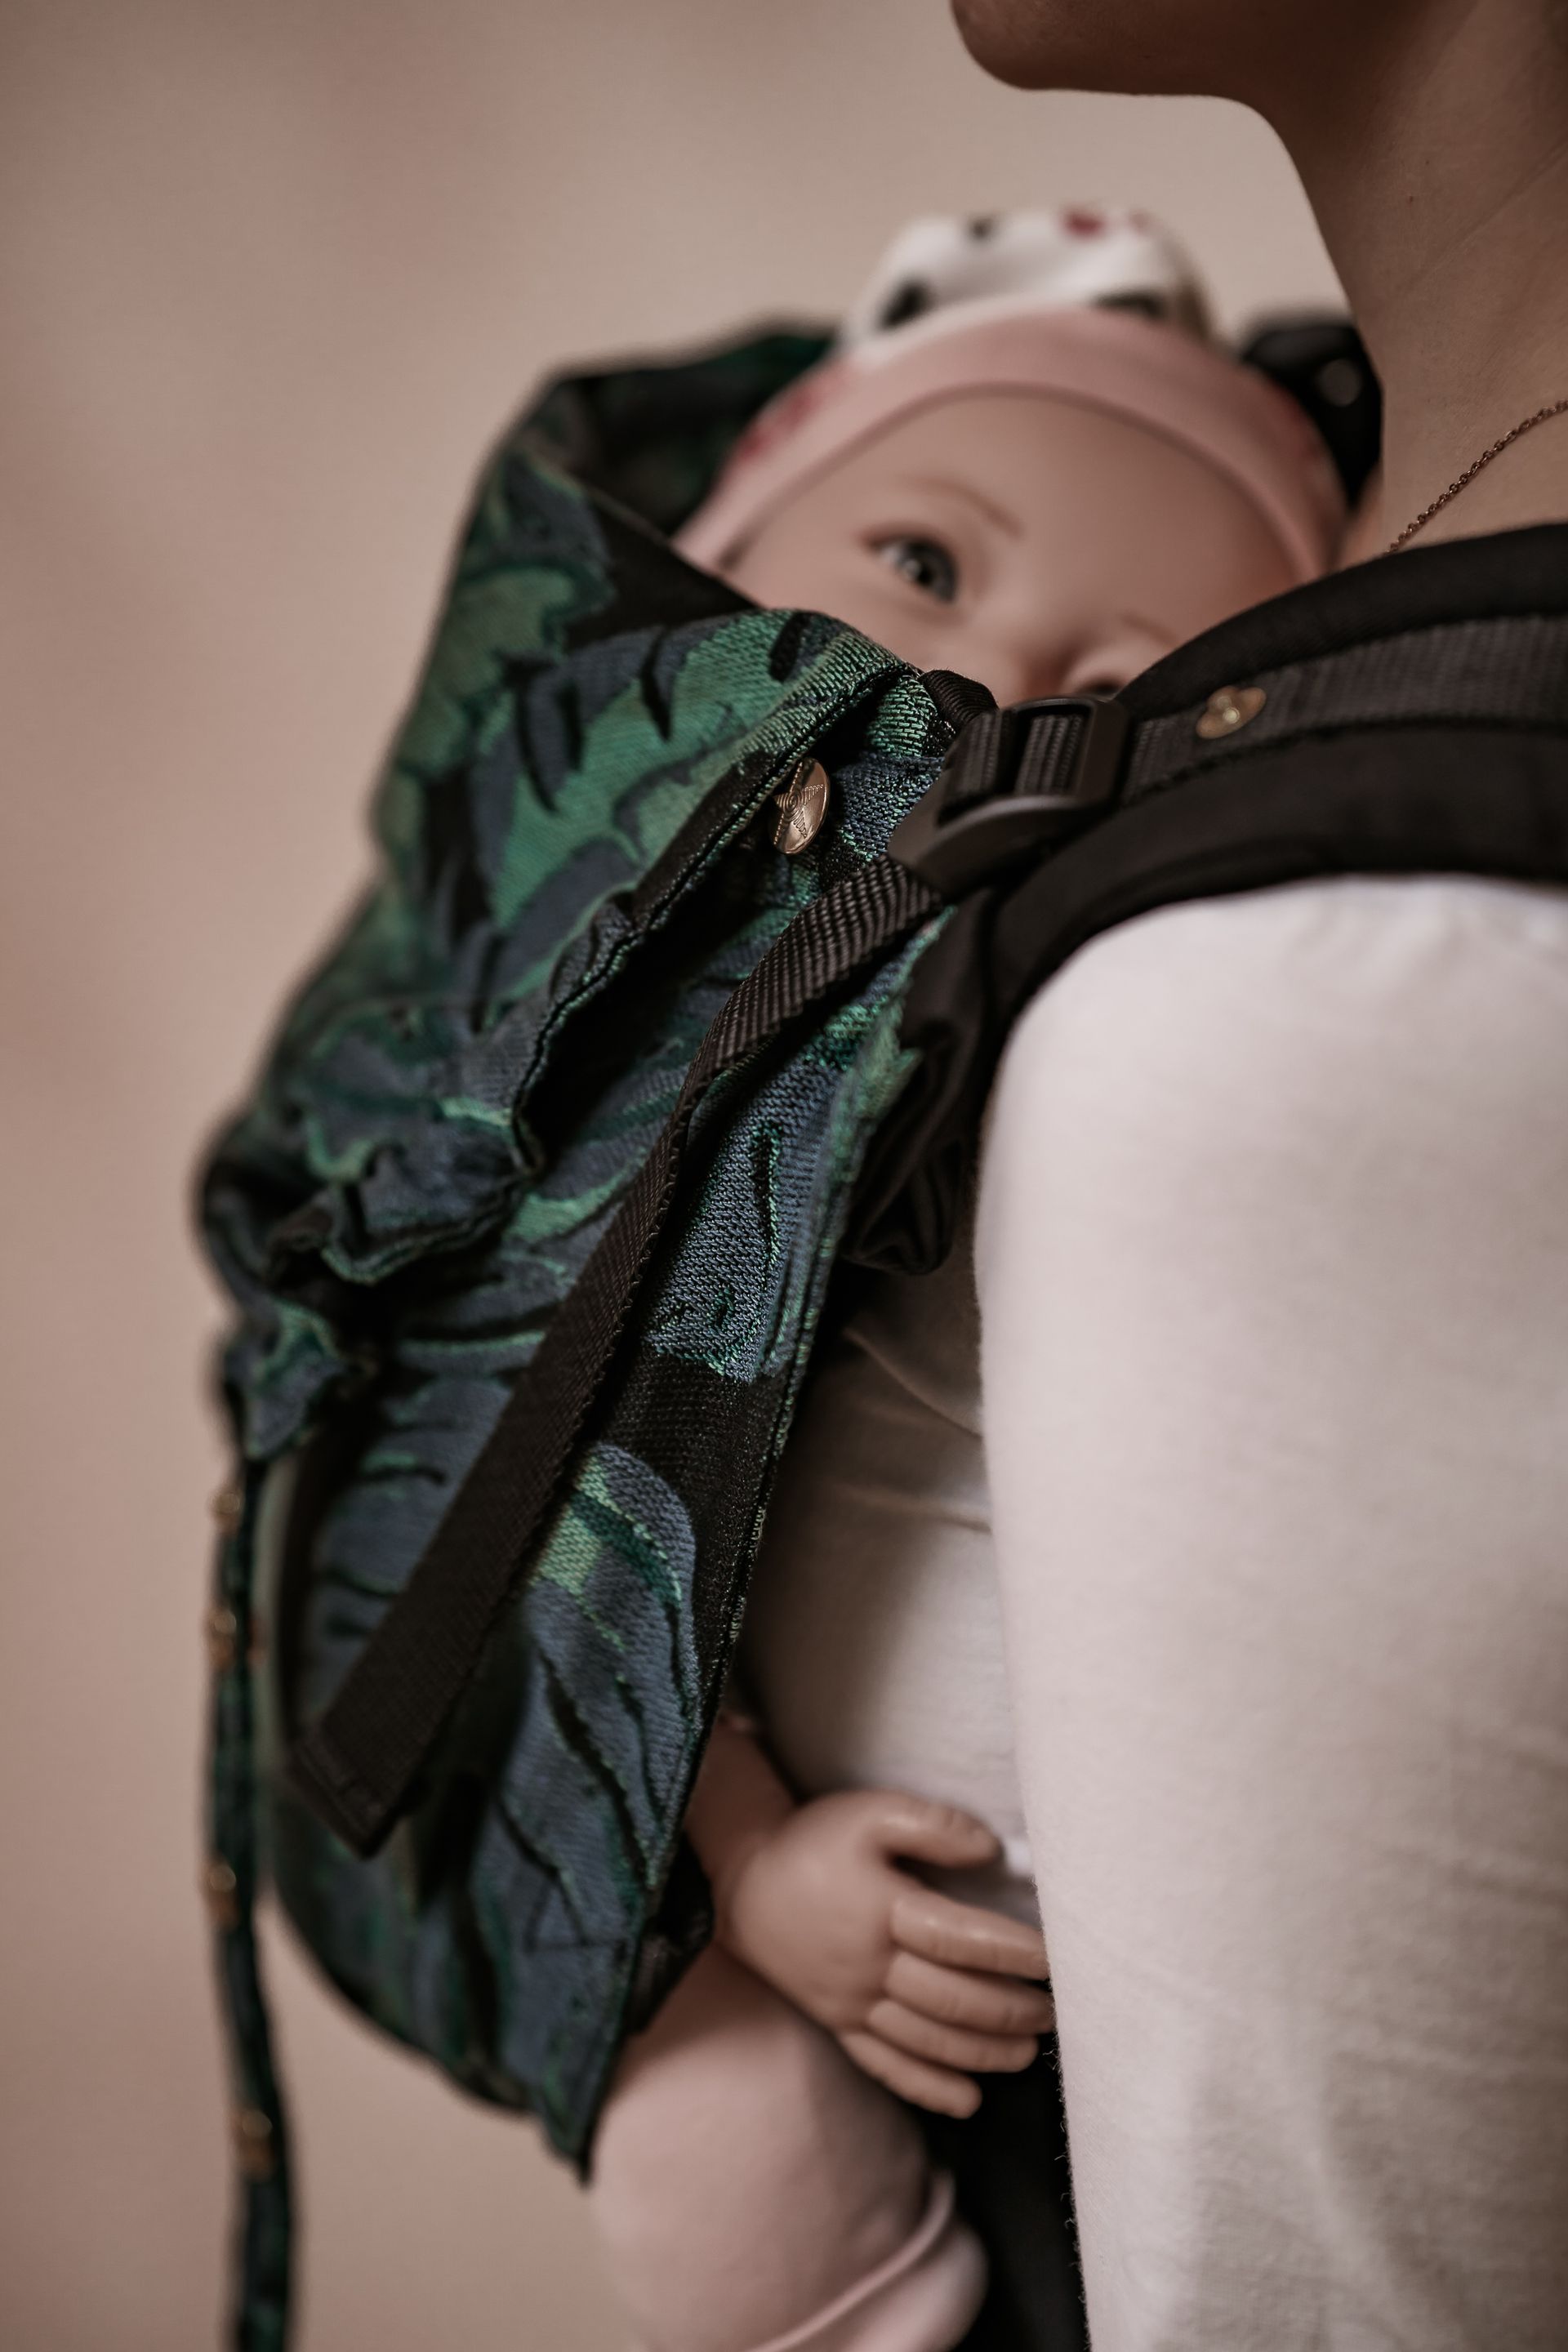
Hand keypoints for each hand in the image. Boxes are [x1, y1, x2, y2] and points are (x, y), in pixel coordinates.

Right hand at [711, 1787, 1052, 2116]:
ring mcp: (852, 2001)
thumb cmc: (813, 1840)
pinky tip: (968, 2101)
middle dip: (1010, 2010)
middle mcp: (870, 1965)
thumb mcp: (870, 1812)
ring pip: (927, 2040)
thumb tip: (991, 1849)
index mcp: (883, 1910)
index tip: (1055, 1958)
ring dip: (983, 2052)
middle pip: (952, 1999)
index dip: (1013, 1951)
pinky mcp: (838, 2022)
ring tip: (1029, 2052)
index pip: (962, 1939)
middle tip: (1054, 2012)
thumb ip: (934, 1826)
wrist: (744, 1880)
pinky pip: (885, 2065)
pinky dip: (928, 2088)